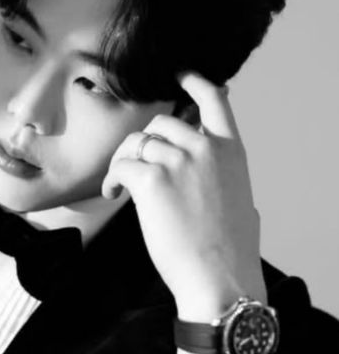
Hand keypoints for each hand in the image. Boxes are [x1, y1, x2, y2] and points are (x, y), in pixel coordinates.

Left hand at [101, 71, 266, 321]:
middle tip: (133, 168)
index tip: (178, 74)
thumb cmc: (230, 252)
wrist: (219, 279)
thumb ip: (224, 179)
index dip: (194, 82)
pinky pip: (121, 166)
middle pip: (161, 123)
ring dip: (123, 162)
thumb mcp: (241, 202)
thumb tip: (215, 180)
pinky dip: (111, 179)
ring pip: (136, 143)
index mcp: (231, 151)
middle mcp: (205, 148)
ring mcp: (178, 162)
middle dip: (143, 143)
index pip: (214, 100)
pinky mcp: (152, 181)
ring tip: (120, 187)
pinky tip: (113, 194)